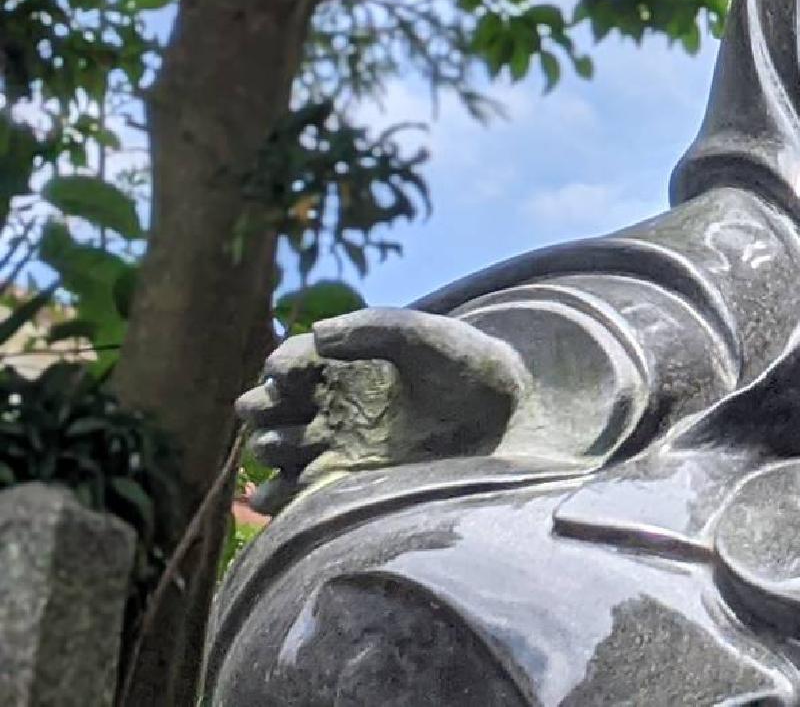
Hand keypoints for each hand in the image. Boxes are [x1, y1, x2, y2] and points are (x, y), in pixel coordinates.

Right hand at [235, 308, 534, 514]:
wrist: (511, 423)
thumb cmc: (473, 369)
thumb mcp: (428, 335)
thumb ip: (374, 327)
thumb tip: (317, 334)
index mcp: (346, 365)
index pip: (288, 363)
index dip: (281, 367)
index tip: (292, 374)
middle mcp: (334, 406)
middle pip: (269, 407)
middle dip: (263, 407)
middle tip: (281, 409)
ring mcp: (338, 449)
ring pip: (273, 450)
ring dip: (269, 447)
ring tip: (292, 444)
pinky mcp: (348, 488)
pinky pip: (293, 497)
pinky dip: (275, 497)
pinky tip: (274, 493)